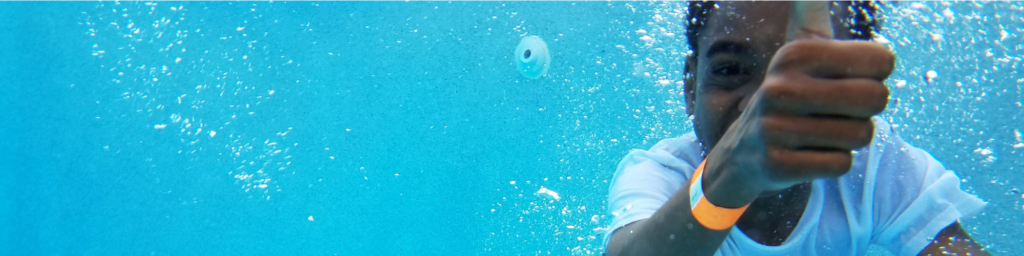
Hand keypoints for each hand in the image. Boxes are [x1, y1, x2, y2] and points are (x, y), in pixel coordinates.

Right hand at [703, 40, 893, 206]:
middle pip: (877, 99)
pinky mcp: (777, 165)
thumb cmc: (789, 91)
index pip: (882, 61)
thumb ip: (811, 8)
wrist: (744, 151)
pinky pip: (840, 165)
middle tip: (838, 111)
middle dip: (866, 110)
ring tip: (819, 132)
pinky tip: (808, 154)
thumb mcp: (800, 46)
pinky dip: (832, 163)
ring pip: (861, 136)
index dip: (874, 75)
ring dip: (848, 138)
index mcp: (794, 53)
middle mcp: (780, 87)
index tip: (847, 80)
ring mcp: (775, 128)